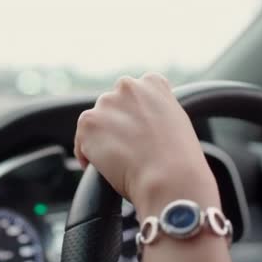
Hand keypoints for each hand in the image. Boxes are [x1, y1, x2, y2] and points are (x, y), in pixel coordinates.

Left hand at [74, 73, 220, 217]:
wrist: (169, 178)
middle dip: (116, 124)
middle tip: (127, 149)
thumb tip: (143, 122)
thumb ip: (157, 112)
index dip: (135, 115)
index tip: (139, 132)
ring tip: (117, 161)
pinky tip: (101, 167)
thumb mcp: (177, 123)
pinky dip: (86, 154)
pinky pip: (81, 140)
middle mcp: (128, 86)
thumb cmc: (179, 160)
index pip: (135, 93)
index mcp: (153, 83)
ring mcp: (106, 103)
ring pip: (96, 122)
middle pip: (113, 105)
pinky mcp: (88, 122)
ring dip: (102, 139)